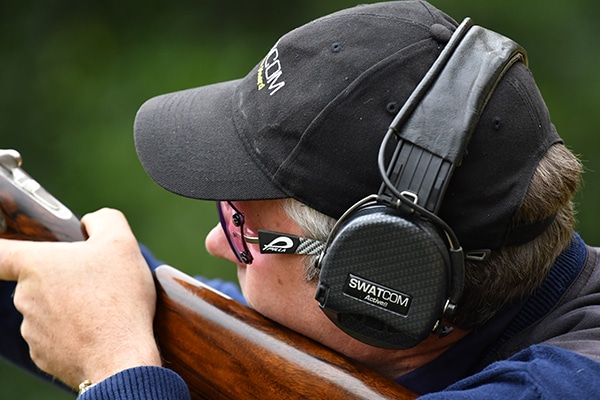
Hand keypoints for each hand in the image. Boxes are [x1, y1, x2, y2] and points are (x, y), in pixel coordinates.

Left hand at [0, 208, 161, 388]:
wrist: (121, 356)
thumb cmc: (118, 297)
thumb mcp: (122, 242)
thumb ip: (104, 220)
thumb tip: (91, 222)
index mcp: (36, 264)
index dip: (2, 247)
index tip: (9, 248)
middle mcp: (25, 298)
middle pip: (36, 281)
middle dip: (62, 279)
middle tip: (96, 281)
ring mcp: (32, 330)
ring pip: (48, 310)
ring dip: (70, 307)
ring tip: (104, 310)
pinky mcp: (43, 356)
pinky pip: (56, 337)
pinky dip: (74, 333)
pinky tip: (99, 331)